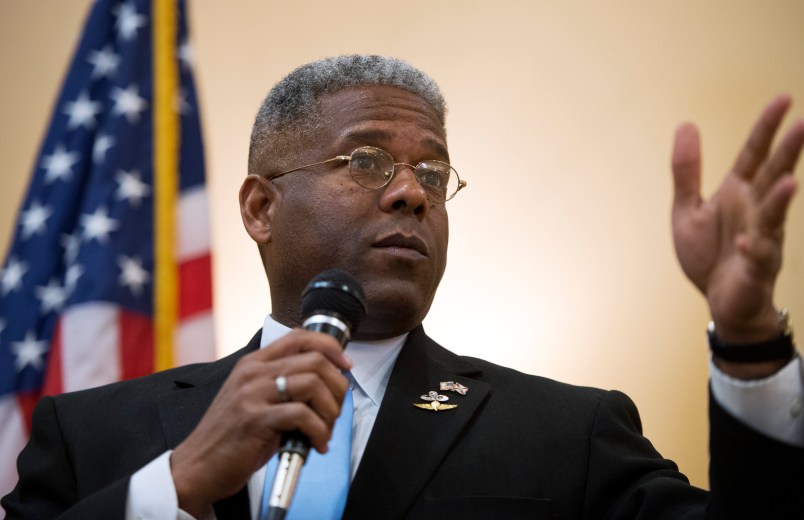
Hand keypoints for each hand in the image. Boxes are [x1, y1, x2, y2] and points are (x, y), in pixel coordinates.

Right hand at [169, 329, 351, 516]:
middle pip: (314, 360)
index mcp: (254, 363)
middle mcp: (253, 372)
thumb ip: (281, 382)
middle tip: (336, 409)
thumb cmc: (232, 435)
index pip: (300, 336)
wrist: (198, 465)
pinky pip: (302, 415)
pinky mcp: (255, 420)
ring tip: (327, 429)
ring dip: (330, 410)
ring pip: (312, 384)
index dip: (331, 348)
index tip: (346, 366)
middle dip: (337, 386)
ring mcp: (252, 395)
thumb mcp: (254, 398)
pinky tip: (317, 444)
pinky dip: (319, 431)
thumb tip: (326, 380)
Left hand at [671, 96, 802, 369]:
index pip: (755, 154)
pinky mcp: (755, 267)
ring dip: (780, 199)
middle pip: (773, 176)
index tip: (784, 99)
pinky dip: (751, 249)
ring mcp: (760, 237)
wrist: (719, 301)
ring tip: (788, 182)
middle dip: (788, 153)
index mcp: (738, 192)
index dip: (767, 128)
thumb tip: (687, 124)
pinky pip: (756, 256)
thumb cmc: (708, 254)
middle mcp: (754, 210)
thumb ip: (686, 171)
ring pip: (773, 215)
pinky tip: (744, 242)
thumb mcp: (687, 208)